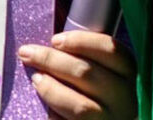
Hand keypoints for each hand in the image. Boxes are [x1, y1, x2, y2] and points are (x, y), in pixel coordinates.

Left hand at [19, 30, 136, 118]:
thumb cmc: (88, 93)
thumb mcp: (94, 72)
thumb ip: (78, 57)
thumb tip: (45, 43)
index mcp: (126, 75)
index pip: (111, 50)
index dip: (81, 41)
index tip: (55, 39)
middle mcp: (125, 100)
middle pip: (87, 73)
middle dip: (51, 60)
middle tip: (27, 53)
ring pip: (80, 106)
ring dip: (50, 88)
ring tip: (35, 79)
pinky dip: (53, 115)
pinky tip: (45, 108)